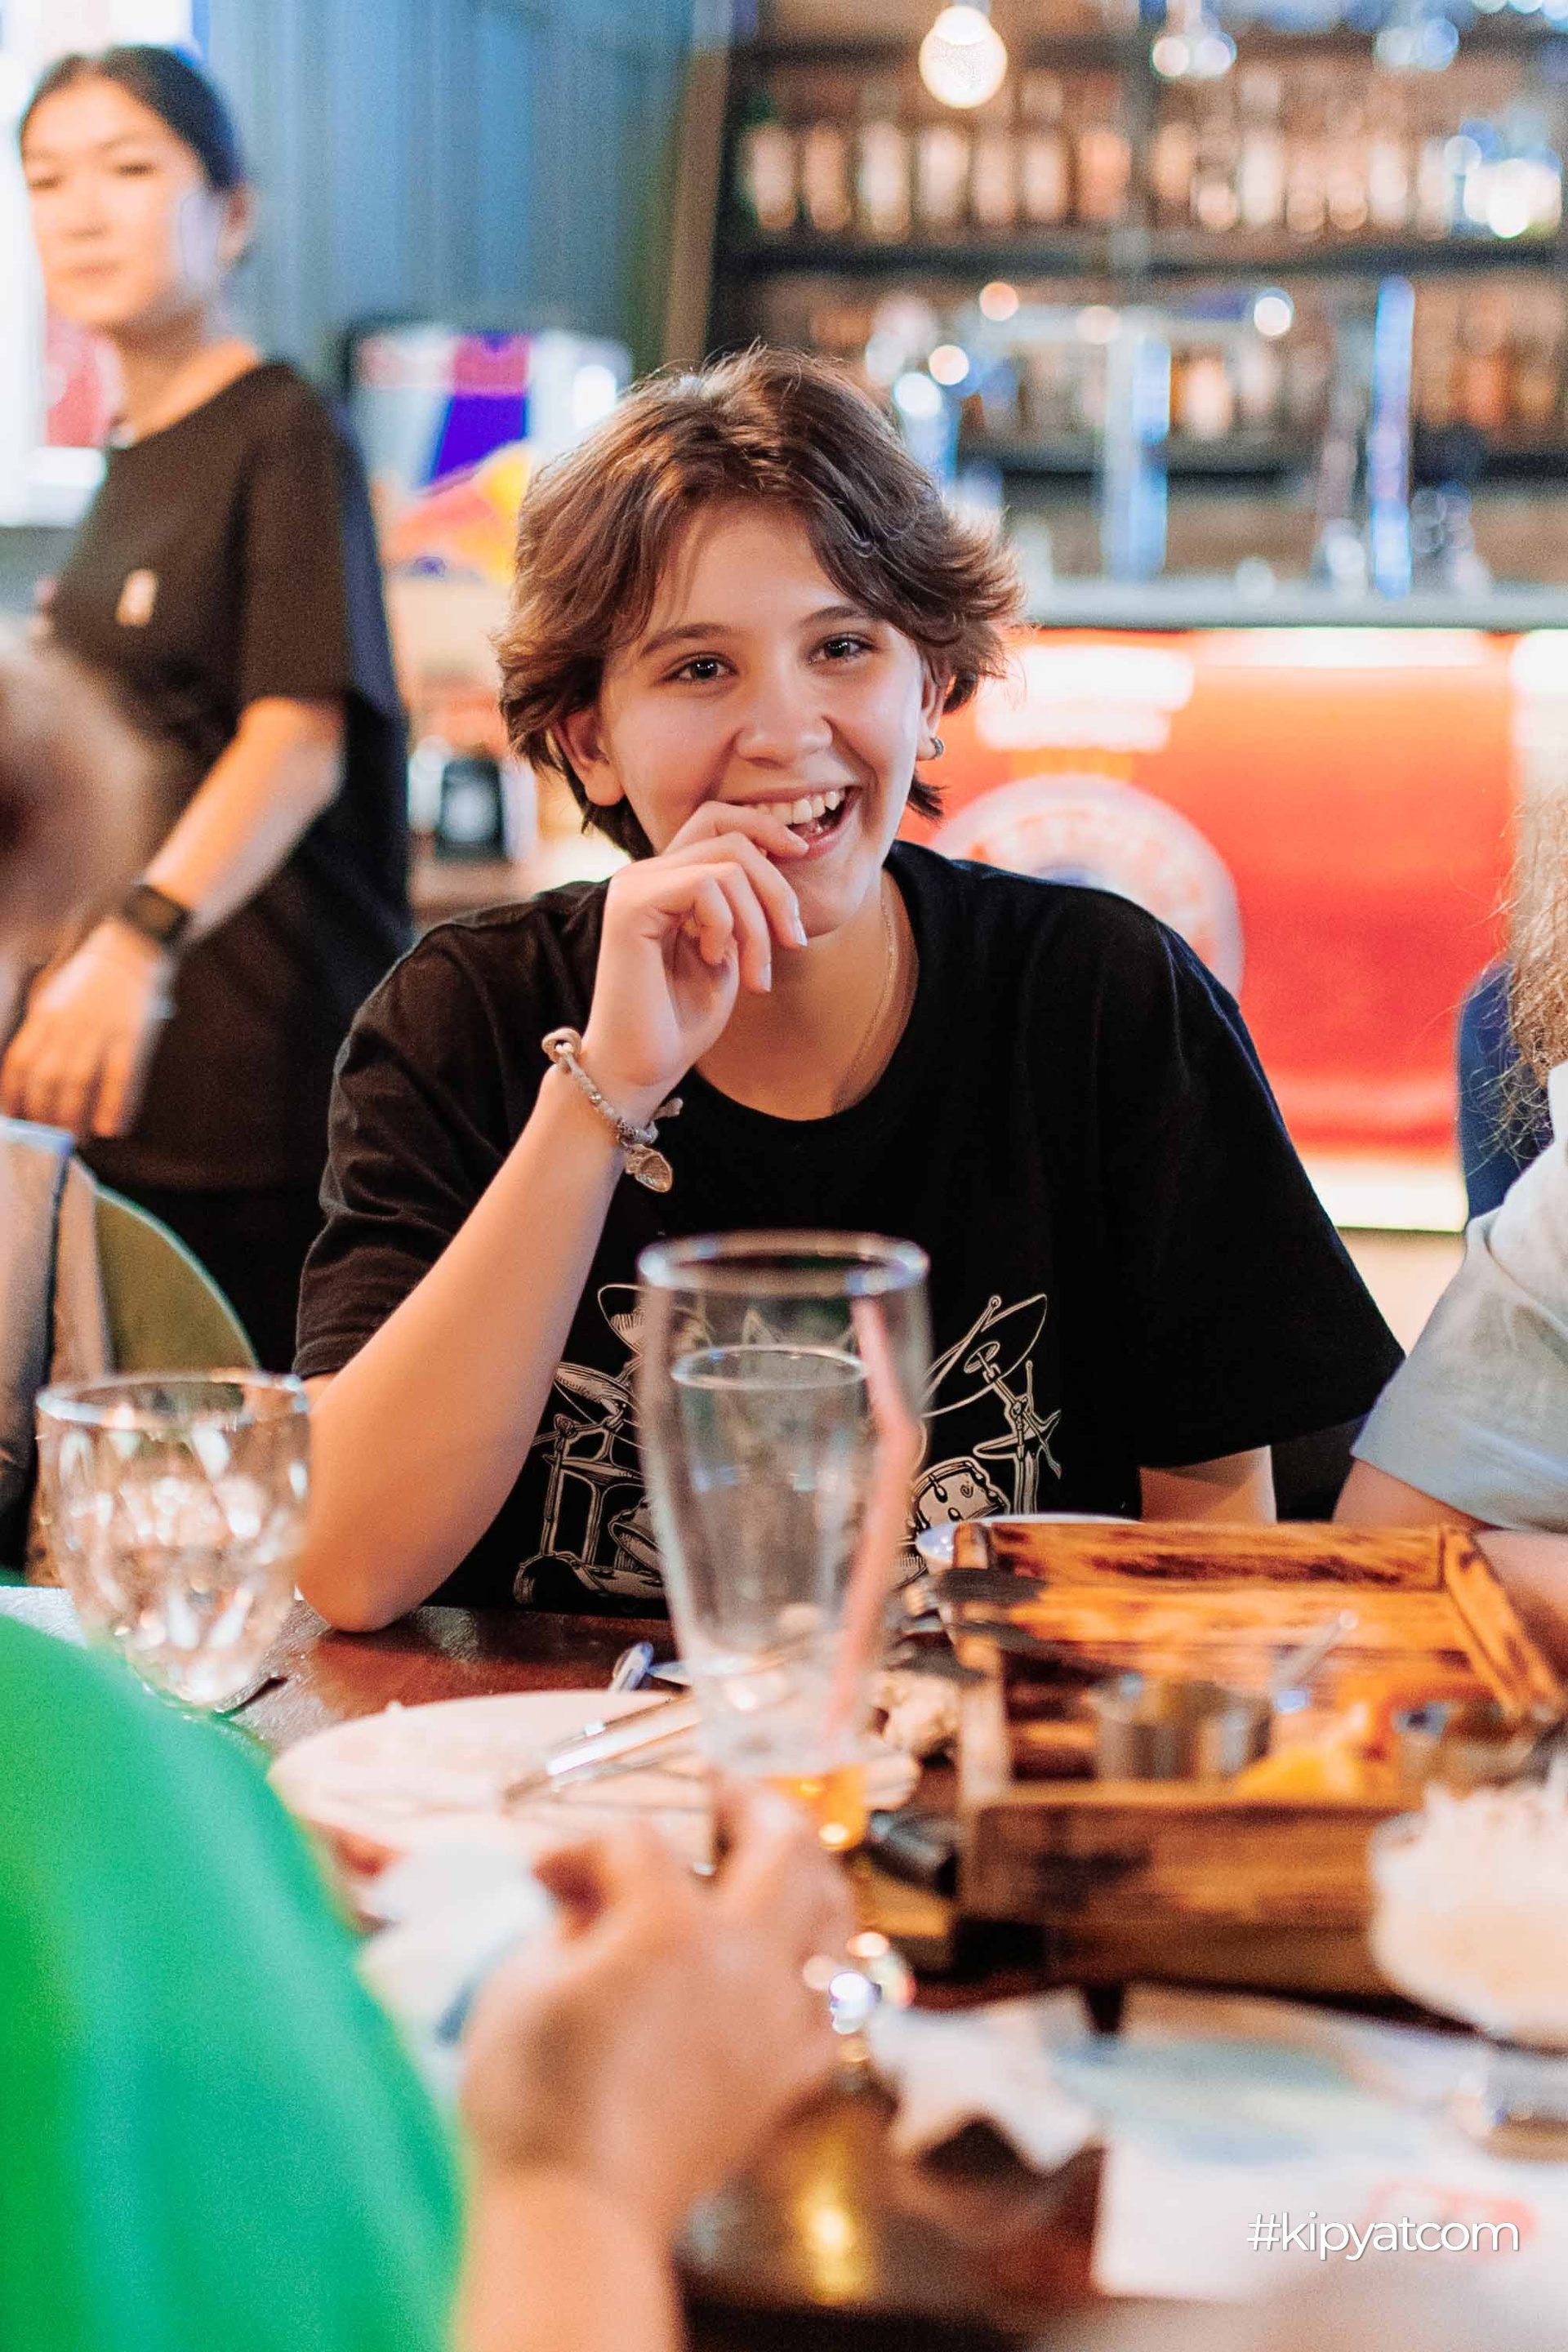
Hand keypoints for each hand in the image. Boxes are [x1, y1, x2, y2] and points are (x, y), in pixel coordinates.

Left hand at [0, 921, 173, 1137]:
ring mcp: (101, 1030)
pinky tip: (109, 1129)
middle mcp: (68, 1024)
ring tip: (75, 1139)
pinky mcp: (132, 1036)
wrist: (132, 946)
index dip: (12, 1095)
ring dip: (73, 1118)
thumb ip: (39, 1027)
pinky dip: (112, 1106)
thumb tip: (26, 1067)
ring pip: (78, 1083)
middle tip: (48, 1138)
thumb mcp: (51, 994)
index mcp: (45, 1014)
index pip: (20, 1063)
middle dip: (42, 1115)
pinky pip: (120, 1078)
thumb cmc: (90, 975)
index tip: (12, 1117)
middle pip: (46, 1079)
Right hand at [458, 1784, 849, 2239]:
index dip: (585, 1846)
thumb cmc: (532, 2103)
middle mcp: (746, 1962)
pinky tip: (786, 1963)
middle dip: (748, 1802)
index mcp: (672, 1928)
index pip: (640, 1842)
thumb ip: (568, 1915)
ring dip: (805, 1871)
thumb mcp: (521, 1982)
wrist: (576, 2219)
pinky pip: (836, 2001)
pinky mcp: (787, 2077)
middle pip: (786, 1841)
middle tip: (711, 1797)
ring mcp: (779, 2021)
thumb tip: (587, 1890)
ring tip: (767, 1861)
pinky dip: (818, 1966)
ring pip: (835, 1912)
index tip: (547, 1873)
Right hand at [580, 803, 809, 1118]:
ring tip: (757, 974)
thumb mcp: (729, 951)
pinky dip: (726, 925)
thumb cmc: (681, 1020)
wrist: (641, 1067)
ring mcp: (634, 885)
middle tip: (794, 942)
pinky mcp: (630, 905)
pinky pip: (704, 885)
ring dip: (760, 923)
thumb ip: (743, 905)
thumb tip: (782, 855)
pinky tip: (713, 960)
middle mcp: (644, 874)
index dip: (763, 825)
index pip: (716, 819)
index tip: (801, 853)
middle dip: (777, 889)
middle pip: (731, 837)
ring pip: (727, 863)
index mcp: (665, 880)